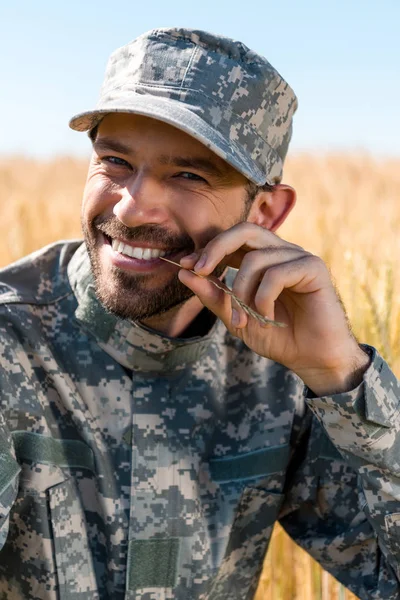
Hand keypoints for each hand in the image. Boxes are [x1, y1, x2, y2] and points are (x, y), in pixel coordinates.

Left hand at [178, 223, 369, 394]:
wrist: (312, 359)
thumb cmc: (278, 337)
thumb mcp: (236, 318)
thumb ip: (213, 295)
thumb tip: (184, 273)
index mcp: (264, 259)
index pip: (232, 240)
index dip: (208, 249)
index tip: (185, 266)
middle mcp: (281, 252)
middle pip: (245, 230)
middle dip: (217, 248)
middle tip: (200, 271)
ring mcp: (299, 257)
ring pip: (255, 258)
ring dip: (241, 291)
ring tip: (243, 319)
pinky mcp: (314, 268)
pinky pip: (276, 274)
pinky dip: (263, 299)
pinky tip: (267, 318)